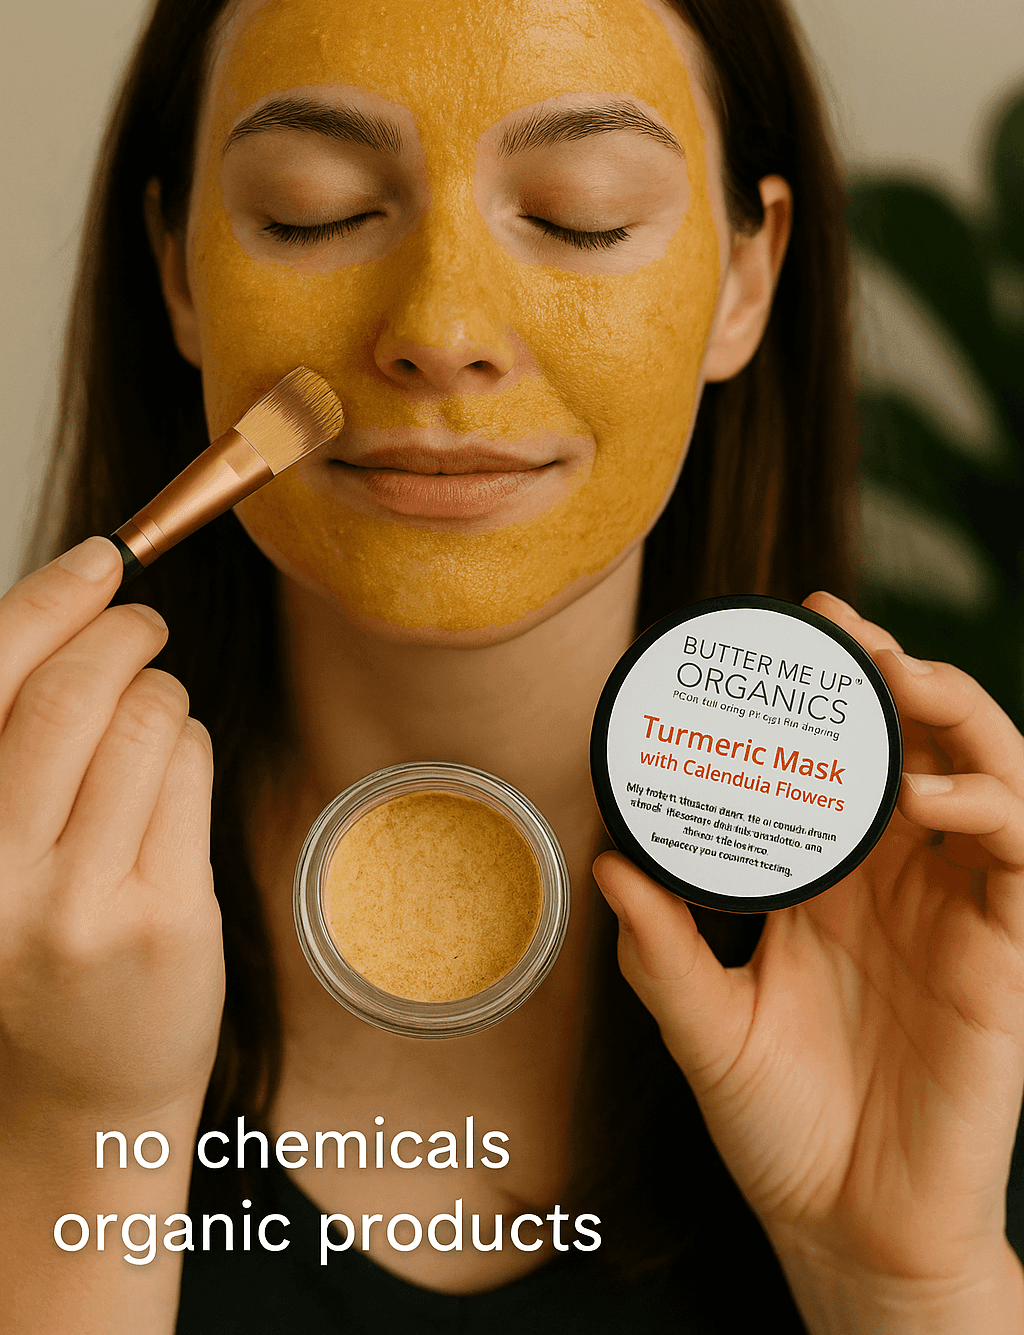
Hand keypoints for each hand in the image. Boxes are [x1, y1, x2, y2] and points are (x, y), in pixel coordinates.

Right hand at [0, 537, 223, 1126]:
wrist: (74, 1100)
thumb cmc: (28, 947)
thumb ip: (11, 745)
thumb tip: (67, 610)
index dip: (50, 601)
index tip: (100, 559)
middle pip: (74, 692)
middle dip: (123, 631)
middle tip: (142, 621)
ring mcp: (80, 903)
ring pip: (150, 723)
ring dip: (164, 691)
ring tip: (154, 712)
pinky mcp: (163, 921)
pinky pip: (194, 773)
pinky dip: (192, 745)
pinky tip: (174, 771)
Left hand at [594, 593, 1023, 1331]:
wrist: (847, 1230)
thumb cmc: (782, 1129)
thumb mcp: (705, 1029)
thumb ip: (662, 952)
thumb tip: (607, 865)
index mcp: (828, 883)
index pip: (836, 761)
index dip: (823, 693)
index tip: (783, 629)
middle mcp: (896, 880)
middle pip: (915, 743)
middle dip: (889, 674)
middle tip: (841, 630)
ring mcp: (955, 911)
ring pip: (986, 774)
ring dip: (950, 716)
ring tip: (897, 682)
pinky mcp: (1003, 955)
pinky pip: (1017, 856)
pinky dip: (987, 807)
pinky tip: (929, 799)